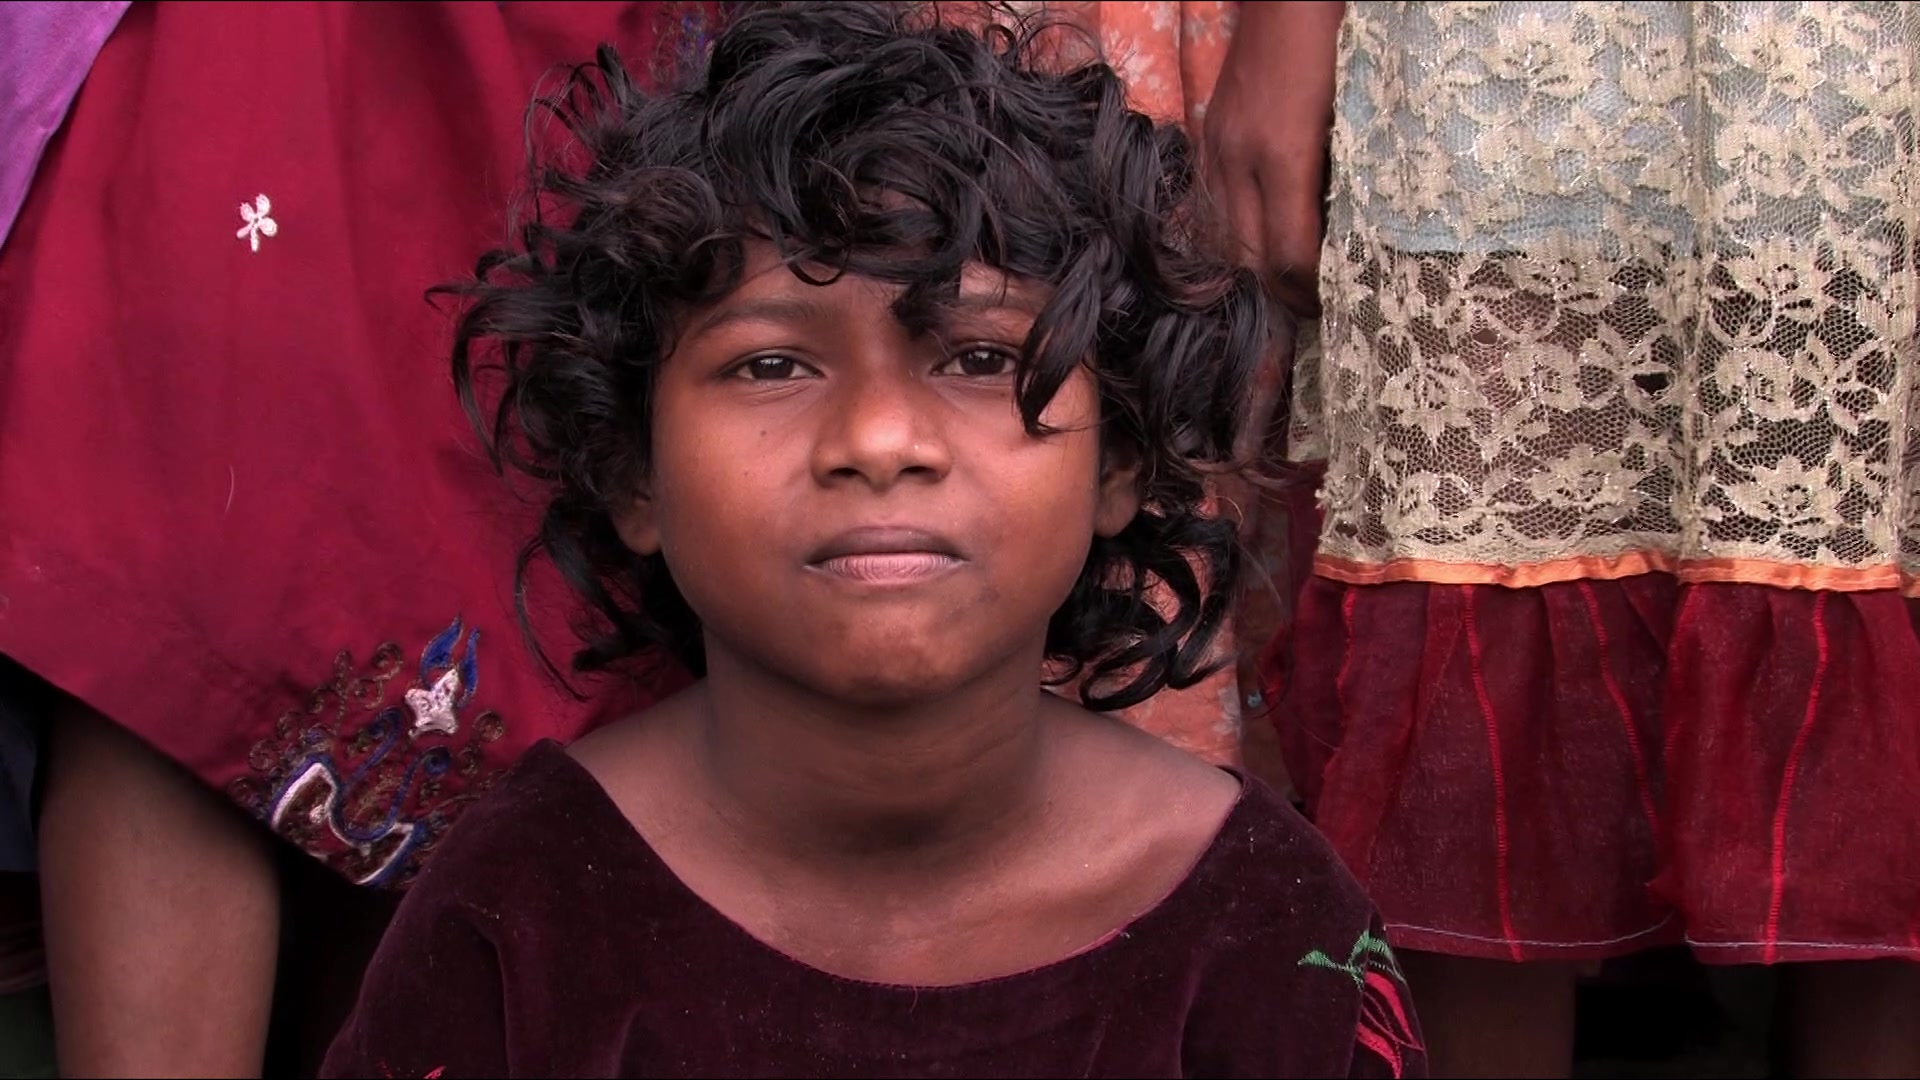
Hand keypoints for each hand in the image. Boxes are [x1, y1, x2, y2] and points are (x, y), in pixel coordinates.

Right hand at [1200, 2, 1343, 317]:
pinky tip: (1255, 246)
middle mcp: (1240, 159)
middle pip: (1249, 261)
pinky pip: (1213, 207)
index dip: (1309, 294)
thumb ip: (1347, 179)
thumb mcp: (1357, 115)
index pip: (1290, 256)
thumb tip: (1349, 241)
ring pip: (1223, 240)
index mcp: (1283, 155)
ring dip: (1252, 274)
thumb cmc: (1340, 43)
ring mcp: (1217, 147)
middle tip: (1308, 318)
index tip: (1332, 310)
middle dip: (1278, 298)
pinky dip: (1234, 237)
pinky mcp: (1209, 136)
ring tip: (1281, 295)